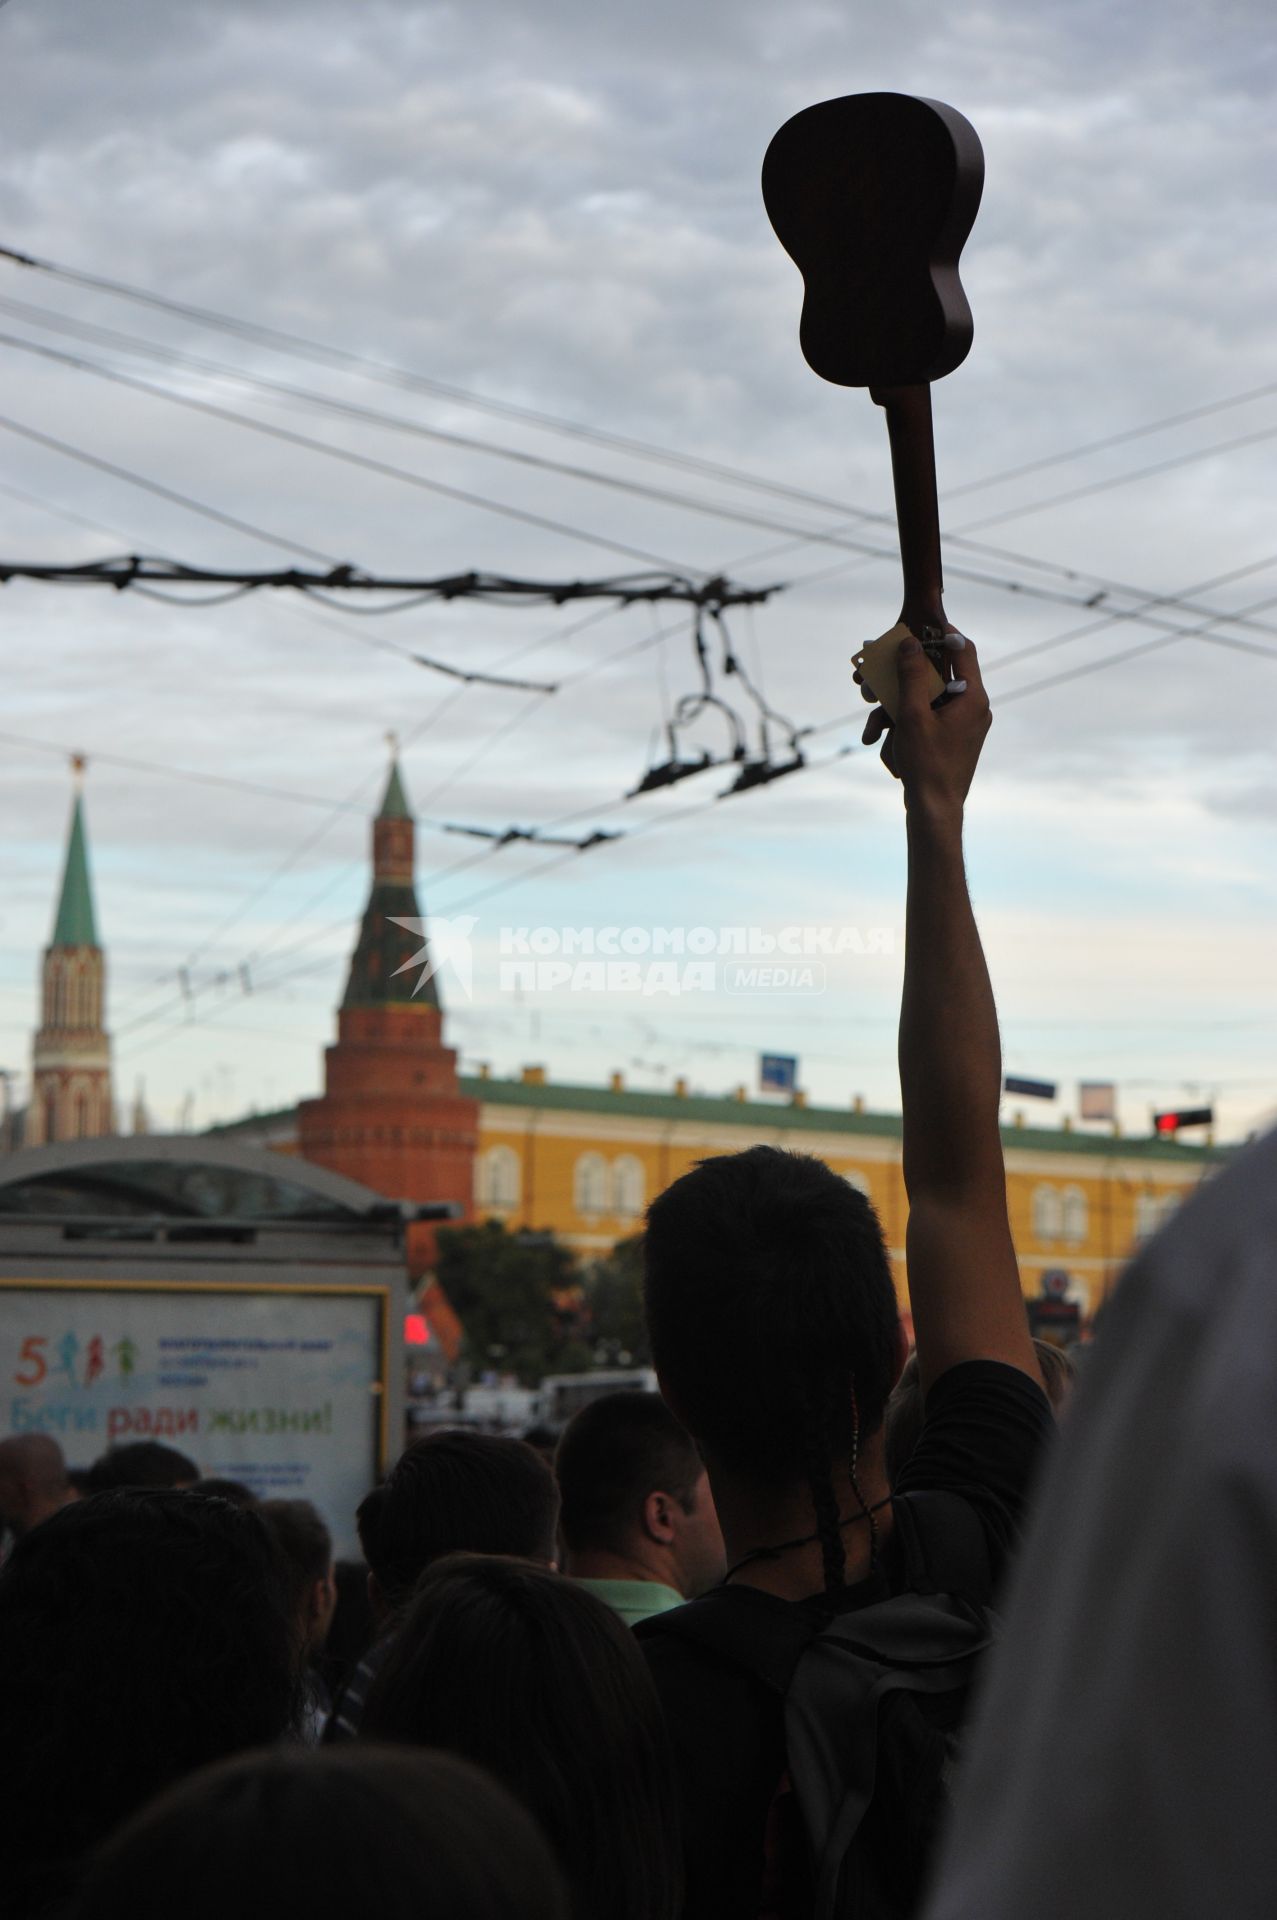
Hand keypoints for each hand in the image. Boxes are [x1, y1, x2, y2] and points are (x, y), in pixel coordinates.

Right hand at [861, 633, 990, 814]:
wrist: (935, 810)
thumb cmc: (926, 765)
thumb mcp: (913, 715)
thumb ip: (912, 675)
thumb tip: (910, 643)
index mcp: (973, 697)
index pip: (963, 650)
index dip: (942, 633)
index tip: (920, 624)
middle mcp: (973, 708)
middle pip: (938, 677)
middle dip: (904, 679)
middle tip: (880, 672)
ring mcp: (964, 725)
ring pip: (928, 702)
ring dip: (897, 710)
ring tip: (872, 730)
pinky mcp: (952, 740)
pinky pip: (928, 721)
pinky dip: (905, 727)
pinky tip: (882, 743)